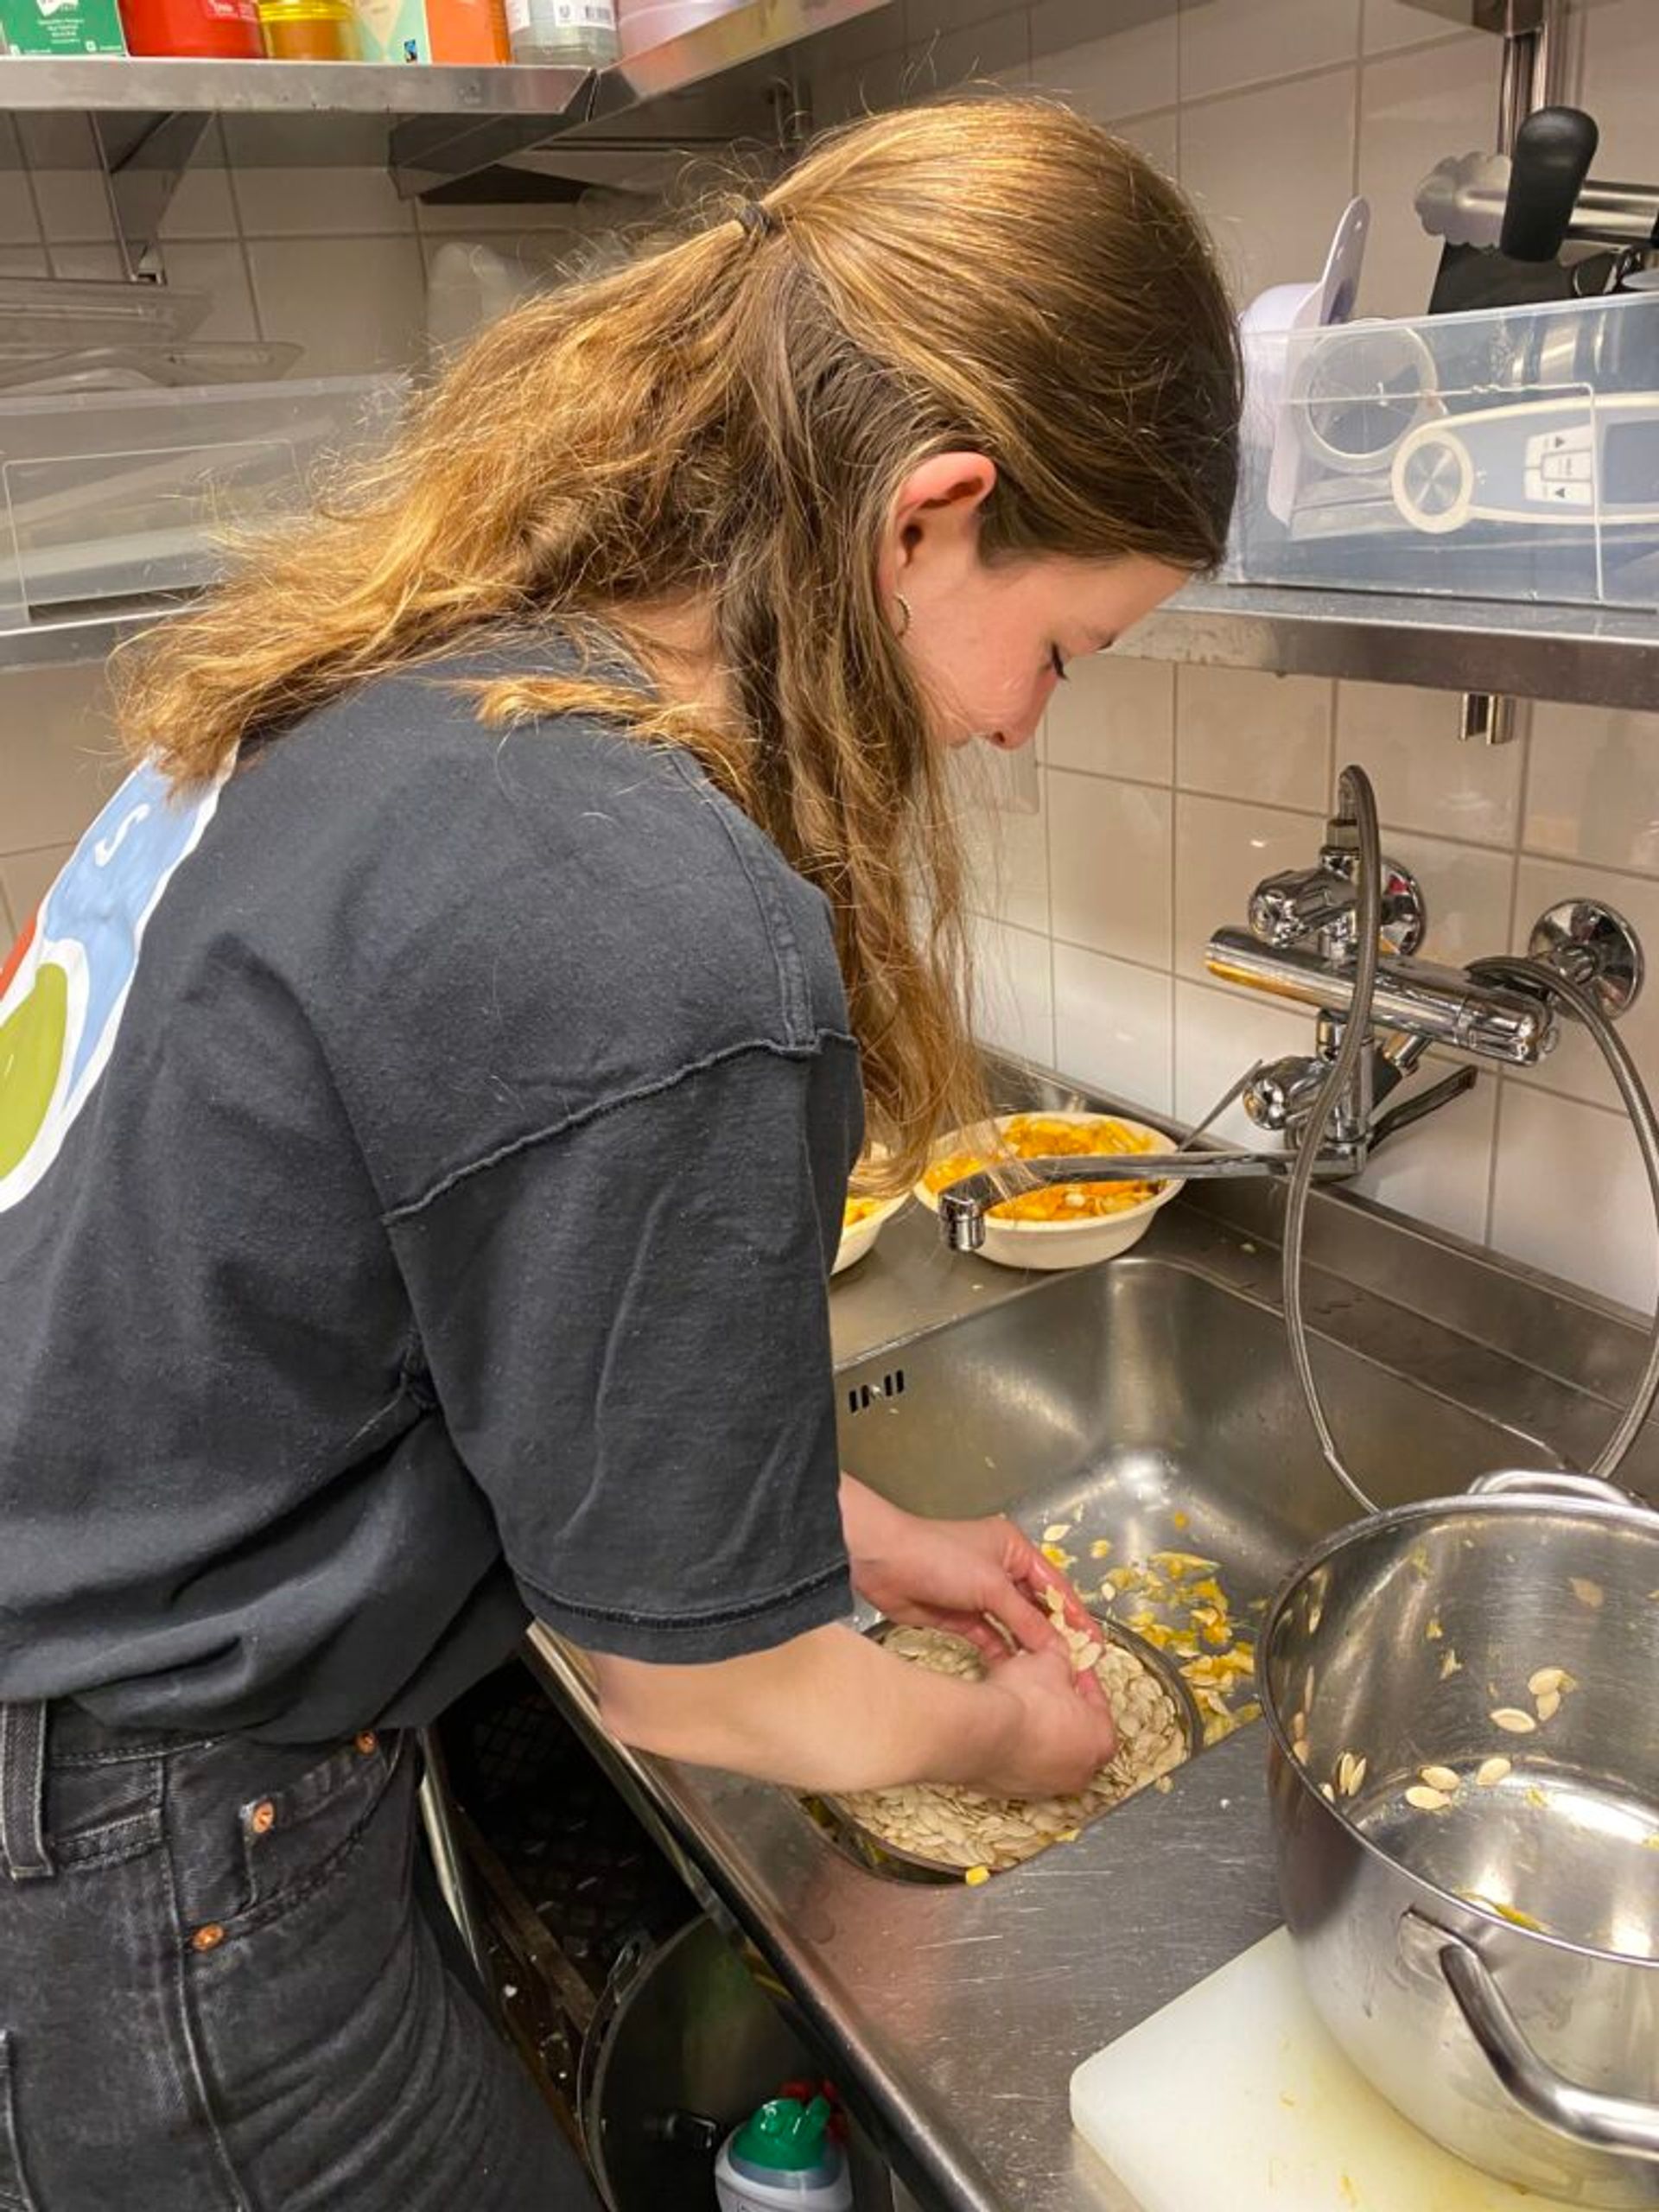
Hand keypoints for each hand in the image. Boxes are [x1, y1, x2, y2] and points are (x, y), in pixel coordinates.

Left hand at [839, 1474, 1096, 1665]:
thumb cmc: (937, 1557)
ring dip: (1029, 1648)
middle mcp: (1000, 1570)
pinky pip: (990, 1638)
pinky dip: (1003, 1654)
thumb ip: (1025, 1618)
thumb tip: (1055, 1647)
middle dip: (1054, 1635)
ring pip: (1013, 1626)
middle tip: (1076, 1666)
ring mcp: (978, 1594)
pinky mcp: (959, 1616)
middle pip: (1036, 1607)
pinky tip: (1017, 1673)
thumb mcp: (990, 1585)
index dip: (1075, 1615)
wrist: (882, 1561)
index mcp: (1013, 1549)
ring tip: (1051, 1676)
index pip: (1054, 1585)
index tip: (1094, 1644)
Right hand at [969, 1646, 1119, 1797]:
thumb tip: (1058, 1659)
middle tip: (1048, 1689)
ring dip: (1036, 1730)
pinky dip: (1011, 1746)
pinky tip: (1000, 1724)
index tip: (1072, 1670)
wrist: (982, 1732)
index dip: (1082, 1680)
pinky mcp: (1010, 1791)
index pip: (1099, 1704)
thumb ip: (1061, 1661)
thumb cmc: (1025, 1703)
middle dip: (1061, 1709)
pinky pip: (1016, 1764)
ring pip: (1045, 1753)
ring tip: (1019, 1705)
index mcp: (1100, 1741)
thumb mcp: (1051, 1662)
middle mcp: (1077, 1772)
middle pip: (1075, 1734)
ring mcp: (1044, 1787)